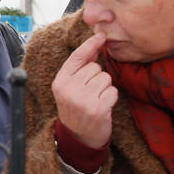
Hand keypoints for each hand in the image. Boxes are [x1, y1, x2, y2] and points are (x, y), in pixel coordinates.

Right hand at [52, 32, 117, 148]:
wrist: (78, 138)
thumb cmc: (76, 108)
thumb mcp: (70, 88)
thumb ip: (80, 68)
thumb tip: (95, 45)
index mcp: (60, 82)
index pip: (77, 57)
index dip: (90, 45)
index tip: (101, 35)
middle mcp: (69, 90)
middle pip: (95, 68)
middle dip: (97, 77)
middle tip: (89, 93)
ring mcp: (83, 100)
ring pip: (106, 78)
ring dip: (105, 88)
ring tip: (95, 100)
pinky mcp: (97, 109)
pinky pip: (113, 91)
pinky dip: (111, 98)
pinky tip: (102, 107)